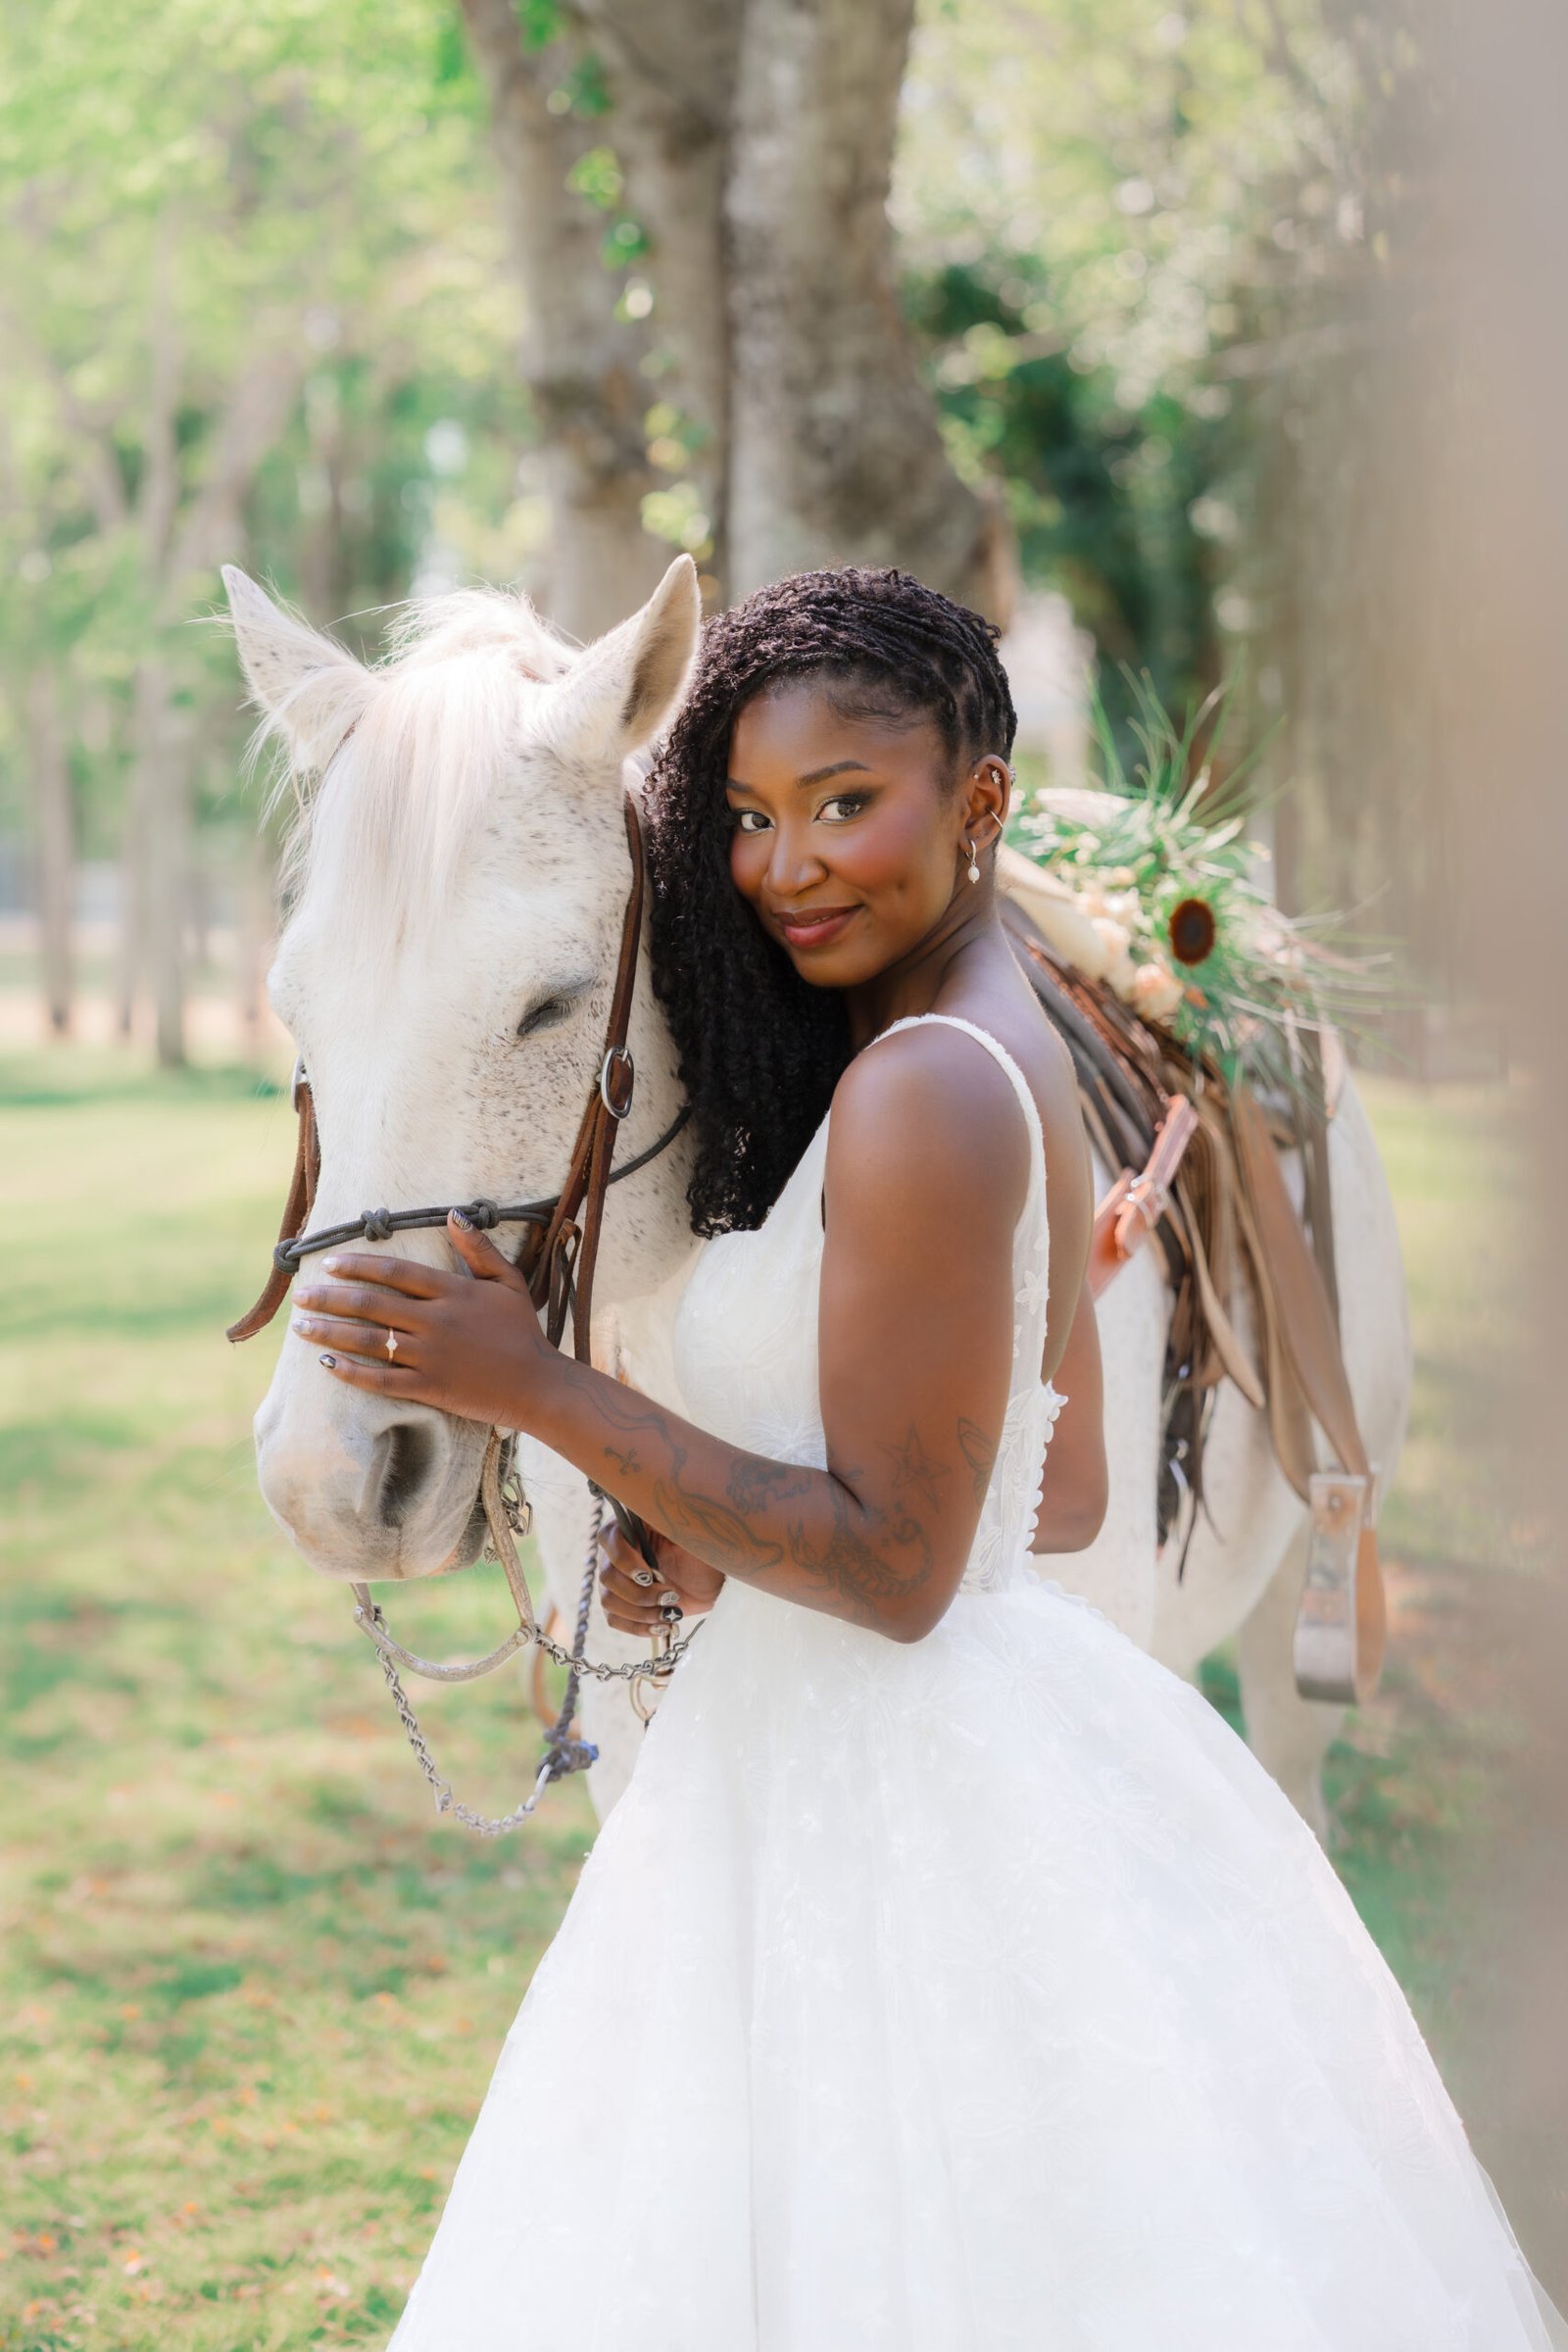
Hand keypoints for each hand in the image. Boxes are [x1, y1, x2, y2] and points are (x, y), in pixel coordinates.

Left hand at [292, 1213, 550, 1425]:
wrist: (538, 1385)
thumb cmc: (523, 1331)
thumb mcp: (508, 1282)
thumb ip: (479, 1248)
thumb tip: (454, 1213)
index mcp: (453, 1292)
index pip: (395, 1273)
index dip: (358, 1266)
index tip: (329, 1264)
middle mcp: (436, 1322)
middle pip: (372, 1305)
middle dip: (330, 1298)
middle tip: (302, 1296)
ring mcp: (431, 1357)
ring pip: (369, 1341)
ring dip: (330, 1332)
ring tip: (301, 1327)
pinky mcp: (430, 1388)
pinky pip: (381, 1380)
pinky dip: (352, 1372)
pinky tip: (328, 1364)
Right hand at [598, 1521, 725, 1635]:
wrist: (717, 1577)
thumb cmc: (705, 1547)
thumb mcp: (692, 1529)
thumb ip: (671, 1519)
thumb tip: (652, 1510)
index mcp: (633, 1526)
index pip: (609, 1538)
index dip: (624, 1560)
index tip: (649, 1575)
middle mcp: (619, 1552)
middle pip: (607, 1577)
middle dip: (639, 1594)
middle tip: (671, 1595)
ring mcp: (620, 1580)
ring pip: (609, 1601)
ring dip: (641, 1613)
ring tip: (670, 1613)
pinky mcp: (626, 1603)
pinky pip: (615, 1619)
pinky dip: (639, 1627)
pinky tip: (663, 1626)